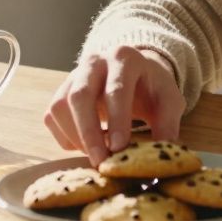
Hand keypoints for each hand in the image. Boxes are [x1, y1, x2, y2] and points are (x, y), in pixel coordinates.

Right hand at [43, 46, 185, 166]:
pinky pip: (52, 117)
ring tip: (98, 157)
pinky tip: (88, 146)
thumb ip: (168, 123)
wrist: (135, 74)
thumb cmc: (152, 89)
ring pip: (60, 107)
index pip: (116, 90)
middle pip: (80, 96)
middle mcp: (94, 62)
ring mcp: (73, 76)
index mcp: (125, 58)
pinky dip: (67, 138)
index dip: (117, 120)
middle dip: (89, 133)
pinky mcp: (61, 92)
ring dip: (76, 137)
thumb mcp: (169, 100)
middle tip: (101, 162)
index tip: (119, 149)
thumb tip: (164, 149)